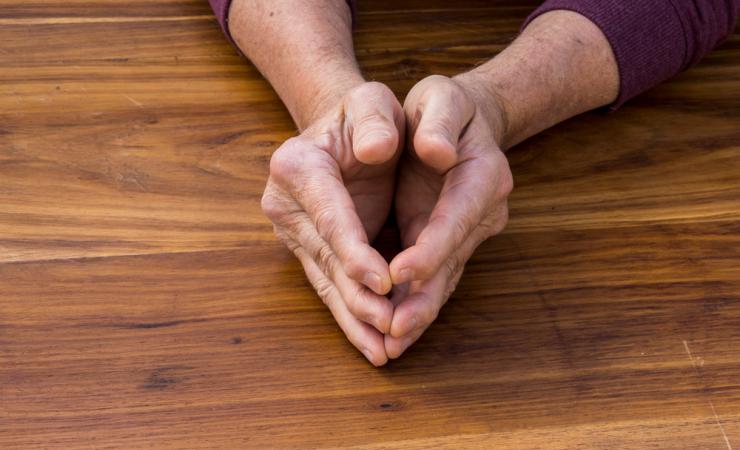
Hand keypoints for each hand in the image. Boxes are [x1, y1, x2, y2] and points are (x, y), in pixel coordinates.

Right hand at [261, 82, 404, 365]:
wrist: (347, 132)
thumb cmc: (365, 115)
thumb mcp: (373, 101)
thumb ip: (375, 118)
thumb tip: (378, 147)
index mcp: (298, 164)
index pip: (328, 214)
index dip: (354, 249)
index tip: (384, 282)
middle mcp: (287, 202)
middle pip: (325, 256)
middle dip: (359, 296)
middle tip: (390, 327)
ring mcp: (295, 231)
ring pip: (328, 281)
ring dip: (356, 318)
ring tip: (382, 351)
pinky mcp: (310, 250)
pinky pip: (332, 288)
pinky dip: (352, 317)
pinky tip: (372, 345)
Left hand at [385, 75, 513, 357]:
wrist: (455, 122)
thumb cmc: (442, 106)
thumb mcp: (440, 98)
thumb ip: (438, 121)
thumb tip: (436, 151)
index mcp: (482, 172)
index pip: (457, 215)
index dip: (431, 247)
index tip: (399, 273)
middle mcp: (482, 209)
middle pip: (453, 258)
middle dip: (423, 295)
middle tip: (394, 329)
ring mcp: (468, 231)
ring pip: (443, 278)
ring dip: (418, 311)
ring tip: (390, 343)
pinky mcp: (449, 244)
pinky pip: (432, 279)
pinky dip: (413, 305)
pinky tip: (393, 332)